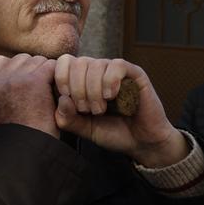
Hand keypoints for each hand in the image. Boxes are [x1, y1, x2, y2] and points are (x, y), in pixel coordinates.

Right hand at [0, 53, 58, 137]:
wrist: (30, 148)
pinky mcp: (34, 80)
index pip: (0, 61)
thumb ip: (1, 92)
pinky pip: (50, 66)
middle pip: (20, 59)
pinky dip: (57, 76)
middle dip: (32, 70)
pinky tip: (59, 89)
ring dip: (45, 72)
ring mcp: (14, 79)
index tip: (26, 83)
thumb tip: (14, 76)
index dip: (17, 69)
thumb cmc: (22, 135)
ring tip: (50, 90)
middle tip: (42, 88)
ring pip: (36, 60)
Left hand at [52, 55, 182, 165]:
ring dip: (94, 89)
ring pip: (96, 64)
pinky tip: (111, 96)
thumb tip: (62, 99)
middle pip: (78, 62)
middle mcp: (98, 71)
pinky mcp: (135, 74)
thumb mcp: (84, 129)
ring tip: (100, 109)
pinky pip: (118, 65)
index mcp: (82, 79)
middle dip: (77, 88)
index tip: (66, 98)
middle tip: (87, 110)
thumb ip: (68, 118)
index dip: (61, 77)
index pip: (64, 62)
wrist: (142, 143)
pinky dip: (110, 80)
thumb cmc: (113, 133)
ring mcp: (116, 71)